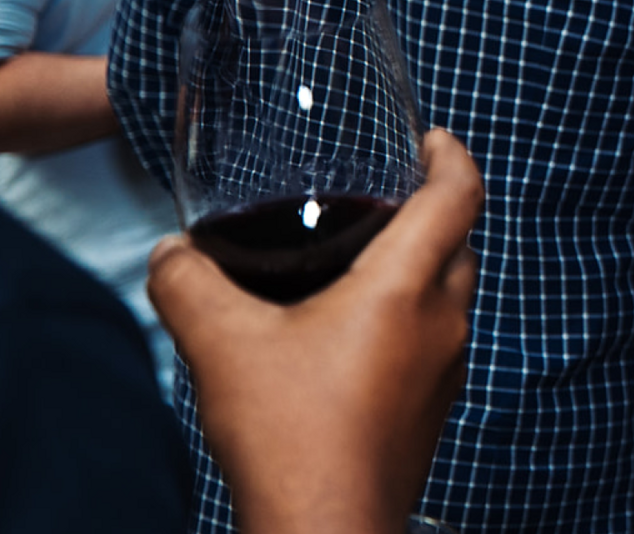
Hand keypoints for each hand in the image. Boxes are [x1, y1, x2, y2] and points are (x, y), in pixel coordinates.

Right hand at [149, 128, 483, 533]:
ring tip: (364, 263)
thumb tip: (172, 253)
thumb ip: (189, 284)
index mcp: (407, 287)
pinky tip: (352, 339)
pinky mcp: (433, 413)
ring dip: (422, 271)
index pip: (459, 195)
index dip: (451, 156)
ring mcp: (446, 372)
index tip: (433, 139)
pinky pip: (435, 346)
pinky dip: (409, 323)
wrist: (323, 532)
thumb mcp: (221, 345)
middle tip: (387, 197)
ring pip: (450, 298)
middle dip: (433, 211)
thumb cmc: (290, 438)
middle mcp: (443, 323)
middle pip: (461, 243)